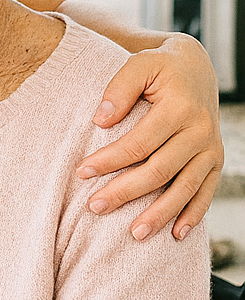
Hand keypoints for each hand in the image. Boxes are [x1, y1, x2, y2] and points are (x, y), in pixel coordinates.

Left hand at [76, 33, 222, 240]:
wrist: (197, 68)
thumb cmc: (161, 67)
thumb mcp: (139, 64)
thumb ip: (118, 88)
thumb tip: (100, 120)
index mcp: (180, 108)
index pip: (139, 142)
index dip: (110, 160)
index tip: (82, 172)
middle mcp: (200, 131)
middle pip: (159, 170)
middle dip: (126, 192)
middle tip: (95, 207)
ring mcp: (211, 149)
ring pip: (184, 188)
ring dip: (159, 213)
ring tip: (134, 233)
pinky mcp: (216, 161)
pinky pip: (206, 193)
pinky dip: (192, 215)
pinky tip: (176, 235)